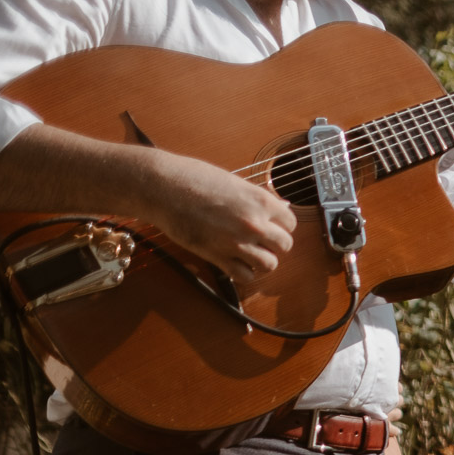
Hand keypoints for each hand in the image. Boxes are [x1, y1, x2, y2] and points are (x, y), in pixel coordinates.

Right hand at [148, 150, 296, 283]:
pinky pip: (244, 276)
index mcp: (261, 200)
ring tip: (251, 255)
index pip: (291, 223)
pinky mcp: (216, 255)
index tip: (270, 226)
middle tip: (261, 241)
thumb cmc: (195, 178)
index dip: (281, 226)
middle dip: (275, 245)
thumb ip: (259, 199)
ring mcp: (236, 241)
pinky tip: (236, 264)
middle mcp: (254, 223)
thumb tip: (282, 207)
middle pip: (285, 245)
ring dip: (263, 262)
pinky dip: (243, 274)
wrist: (162, 186)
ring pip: (270, 264)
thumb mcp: (235, 183)